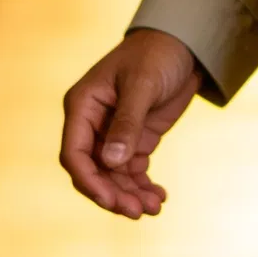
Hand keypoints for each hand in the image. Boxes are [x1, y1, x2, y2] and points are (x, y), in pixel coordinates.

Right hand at [60, 26, 202, 218]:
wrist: (182, 45)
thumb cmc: (156, 54)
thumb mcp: (142, 85)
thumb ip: (127, 122)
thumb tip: (111, 162)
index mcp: (83, 106)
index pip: (74, 153)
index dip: (90, 181)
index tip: (112, 201)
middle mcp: (93, 124)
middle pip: (94, 172)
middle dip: (114, 194)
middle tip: (139, 211)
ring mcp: (113, 134)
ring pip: (113, 177)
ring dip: (130, 195)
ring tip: (154, 207)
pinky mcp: (134, 140)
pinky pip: (132, 172)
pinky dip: (143, 187)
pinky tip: (159, 197)